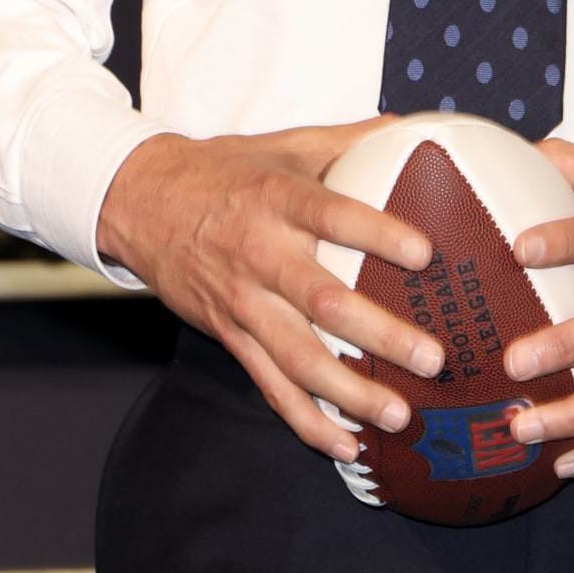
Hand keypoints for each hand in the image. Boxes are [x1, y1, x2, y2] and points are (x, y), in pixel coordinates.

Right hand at [97, 123, 444, 465]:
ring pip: (298, 357)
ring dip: (350, 392)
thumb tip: (415, 127)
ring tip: (400, 413)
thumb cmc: (227, 170)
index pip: (333, 216)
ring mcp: (243, 301)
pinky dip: (307, 420)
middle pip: (323, 300)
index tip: (426, 253)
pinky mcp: (230, 335)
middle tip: (432, 357)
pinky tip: (346, 445)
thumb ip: (350, 140)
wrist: (141, 200)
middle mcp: (260, 253)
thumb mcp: (285, 144)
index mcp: (278, 198)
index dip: (378, 234)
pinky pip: (269, 386)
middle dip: (380, 335)